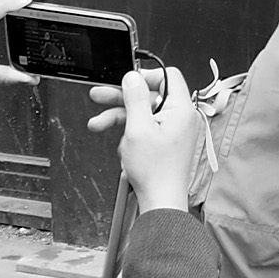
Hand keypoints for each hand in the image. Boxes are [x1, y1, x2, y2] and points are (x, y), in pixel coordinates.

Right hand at [87, 67, 200, 212]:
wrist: (160, 201)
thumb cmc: (155, 172)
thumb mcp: (137, 128)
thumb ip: (135, 98)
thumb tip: (133, 77)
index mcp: (180, 109)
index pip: (167, 76)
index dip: (144, 76)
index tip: (126, 81)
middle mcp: (180, 117)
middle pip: (150, 95)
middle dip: (122, 97)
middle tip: (100, 95)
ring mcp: (172, 130)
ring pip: (143, 113)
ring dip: (120, 117)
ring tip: (98, 123)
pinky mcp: (165, 142)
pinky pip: (146, 128)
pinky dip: (130, 133)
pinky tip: (121, 146)